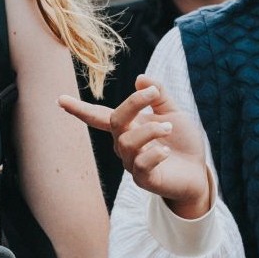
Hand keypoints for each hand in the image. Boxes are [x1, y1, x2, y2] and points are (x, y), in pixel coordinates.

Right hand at [58, 75, 212, 218]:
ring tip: (168, 128)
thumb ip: (158, 95)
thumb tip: (140, 78)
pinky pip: (141, 165)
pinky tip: (166, 152)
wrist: (199, 172)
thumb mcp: (173, 112)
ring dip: (149, 130)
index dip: (80, 109)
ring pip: (127, 143)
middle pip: (115, 121)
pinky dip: (154, 154)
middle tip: (153, 95)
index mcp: (128, 126)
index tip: (59, 99)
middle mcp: (124, 144)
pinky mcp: (144, 179)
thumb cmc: (182, 142)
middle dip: (132, 104)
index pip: (99, 116)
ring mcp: (132, 163)